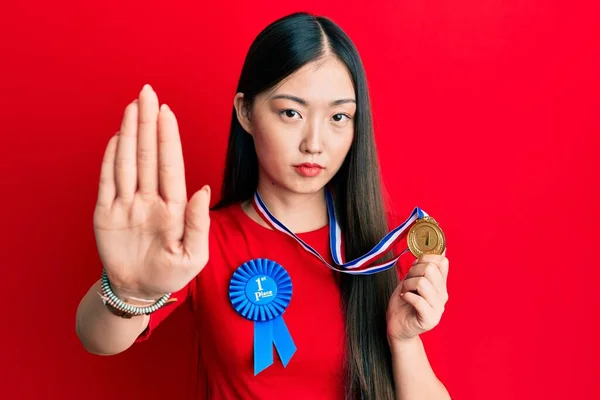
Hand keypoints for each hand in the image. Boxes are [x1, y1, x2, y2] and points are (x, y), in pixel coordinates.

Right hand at [93, 84, 210, 299]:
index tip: (167, 112)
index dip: (168, 138)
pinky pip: (107, 182)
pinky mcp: (106, 213)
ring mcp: (127, 204)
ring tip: (132, 108)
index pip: (170, 165)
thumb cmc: (171, 274)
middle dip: (148, 124)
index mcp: (174, 207)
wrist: (140, 290)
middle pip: (148, 155)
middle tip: (147, 93)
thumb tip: (202, 189)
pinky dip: (110, 159)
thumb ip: (198, 223)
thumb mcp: (193, 255)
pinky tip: (117, 137)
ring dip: (129, 134)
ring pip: (127, 162)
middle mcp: (150, 199)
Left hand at [386, 251, 448, 343]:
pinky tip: (405, 299)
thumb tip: (440, 250)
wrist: (397, 327)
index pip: (442, 261)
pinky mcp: (430, 319)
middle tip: (406, 283)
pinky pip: (418, 300)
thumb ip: (422, 268)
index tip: (414, 268)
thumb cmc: (403, 303)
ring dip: (407, 285)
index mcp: (440, 284)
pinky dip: (407, 296)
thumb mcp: (411, 281)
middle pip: (431, 269)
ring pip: (423, 283)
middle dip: (412, 272)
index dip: (424, 259)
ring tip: (405, 292)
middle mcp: (443, 295)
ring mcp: (438, 308)